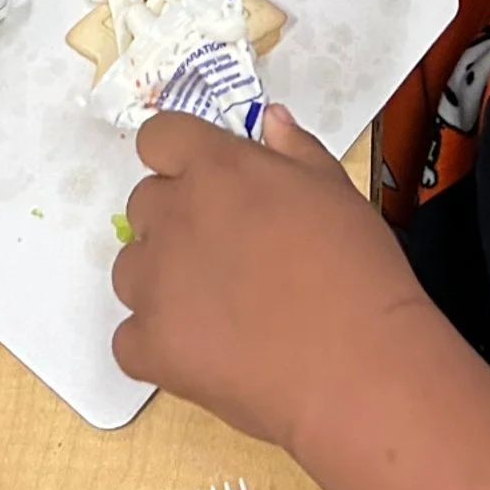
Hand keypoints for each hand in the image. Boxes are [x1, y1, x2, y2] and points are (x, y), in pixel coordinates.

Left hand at [113, 108, 425, 450]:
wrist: (358, 368)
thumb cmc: (358, 271)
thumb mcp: (337, 191)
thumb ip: (295, 149)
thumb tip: (270, 120)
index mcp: (216, 169)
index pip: (159, 137)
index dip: (179, 157)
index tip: (206, 181)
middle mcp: (173, 216)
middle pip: (144, 204)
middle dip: (176, 221)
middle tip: (229, 254)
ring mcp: (154, 284)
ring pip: (131, 269)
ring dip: (163, 281)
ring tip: (219, 310)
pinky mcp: (150, 346)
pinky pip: (131, 338)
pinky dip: (159, 344)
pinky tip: (205, 353)